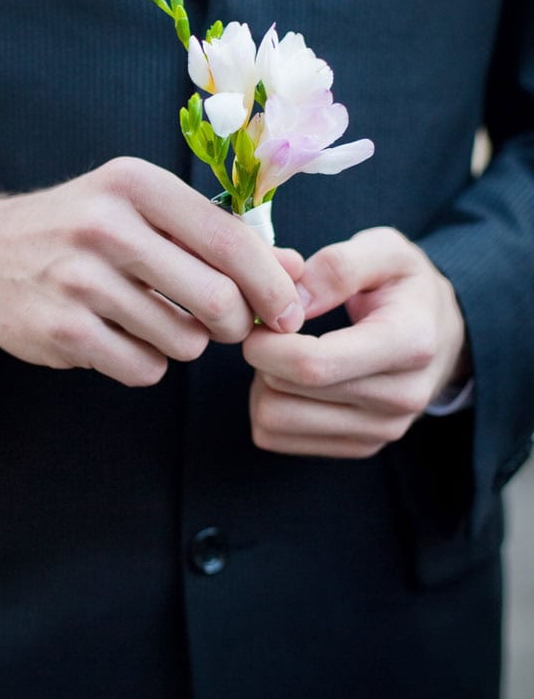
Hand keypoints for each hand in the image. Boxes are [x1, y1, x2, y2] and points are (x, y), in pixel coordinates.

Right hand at [0, 157, 304, 386]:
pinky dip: (146, 363)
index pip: (231, 239)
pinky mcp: (62, 330)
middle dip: (234, 324)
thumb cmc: (76, 228)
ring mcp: (79, 280)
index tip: (288, 311)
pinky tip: (121, 338)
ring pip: (183, 341)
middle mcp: (106, 226)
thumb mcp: (138, 208)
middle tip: (225, 325)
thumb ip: (215, 235)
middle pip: (217, 300)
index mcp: (134, 184)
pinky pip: (143, 368)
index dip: (272, 284)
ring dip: (184, 342)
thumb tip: (294, 271)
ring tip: (155, 321)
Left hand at [242, 226, 469, 457]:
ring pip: (274, 420)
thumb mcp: (384, 251)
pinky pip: (276, 437)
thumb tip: (292, 302)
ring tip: (279, 353)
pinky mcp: (359, 447)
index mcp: (409, 343)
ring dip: (260, 383)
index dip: (266, 342)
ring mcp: (382, 430)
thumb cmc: (404, 286)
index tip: (257, 319)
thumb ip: (338, 267)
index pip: (313, 364)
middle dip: (261, 355)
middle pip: (286, 392)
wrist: (440, 332)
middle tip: (268, 330)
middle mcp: (401, 398)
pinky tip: (286, 379)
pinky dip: (266, 406)